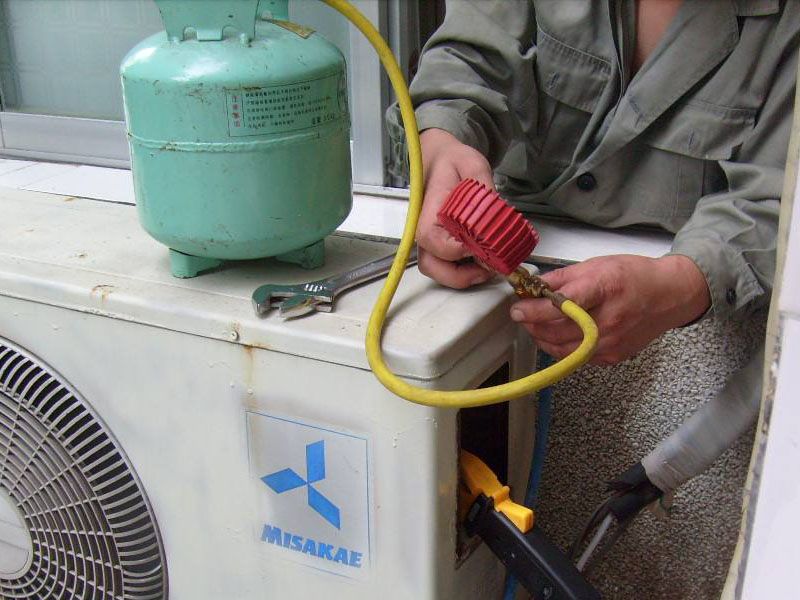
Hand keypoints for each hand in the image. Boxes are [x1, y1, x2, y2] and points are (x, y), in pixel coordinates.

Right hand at [416, 128, 494, 287]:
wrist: (441, 160)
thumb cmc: (453, 162)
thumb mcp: (473, 165)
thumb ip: (484, 188)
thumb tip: (496, 214)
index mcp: (429, 210)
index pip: (435, 240)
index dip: (460, 250)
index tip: (484, 248)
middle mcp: (423, 229)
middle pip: (432, 265)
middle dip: (461, 275)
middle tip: (489, 268)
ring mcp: (428, 239)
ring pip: (436, 270)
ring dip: (462, 277)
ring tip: (488, 267)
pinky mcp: (437, 244)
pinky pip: (443, 266)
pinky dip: (462, 272)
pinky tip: (481, 262)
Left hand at [510, 255, 710, 365]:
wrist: (669, 296)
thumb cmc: (633, 276)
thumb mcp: (595, 265)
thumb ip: (561, 278)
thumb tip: (532, 287)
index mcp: (604, 289)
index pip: (562, 305)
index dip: (535, 310)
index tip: (517, 309)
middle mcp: (609, 320)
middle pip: (558, 331)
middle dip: (533, 324)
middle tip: (523, 314)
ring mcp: (611, 342)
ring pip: (563, 350)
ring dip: (542, 338)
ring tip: (536, 324)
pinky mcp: (612, 357)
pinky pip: (576, 357)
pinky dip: (560, 348)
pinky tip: (558, 334)